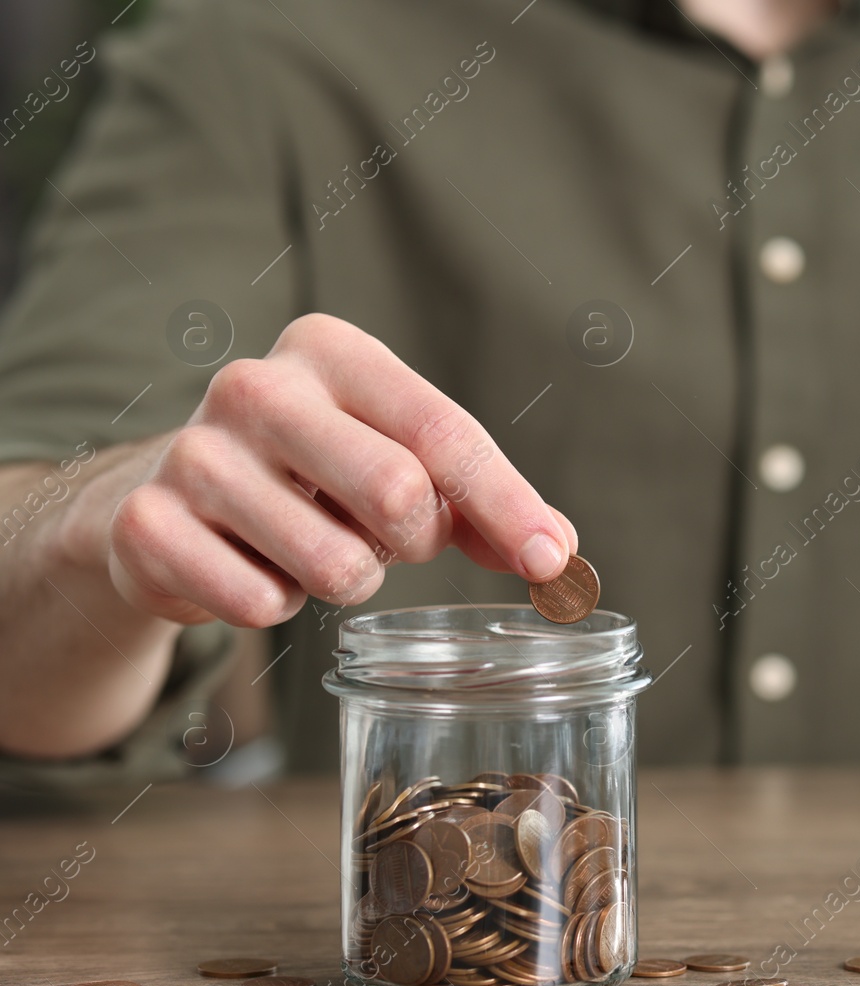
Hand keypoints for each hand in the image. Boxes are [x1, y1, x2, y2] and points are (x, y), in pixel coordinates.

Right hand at [107, 314, 576, 626]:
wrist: (167, 499)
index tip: (548, 561)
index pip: (442, 431)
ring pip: (335, 564)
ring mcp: (195, 454)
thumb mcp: (398, 463)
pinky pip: (260, 605)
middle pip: (397, 491)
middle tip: (390, 541)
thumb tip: (557, 554)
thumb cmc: (311, 476)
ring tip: (312, 548)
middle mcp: (257, 388)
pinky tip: (254, 568)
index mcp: (331, 351)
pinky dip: (277, 606)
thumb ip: (480, 504)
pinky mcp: (147, 526)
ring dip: (346, 579)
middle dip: (415, 542)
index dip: (507, 503)